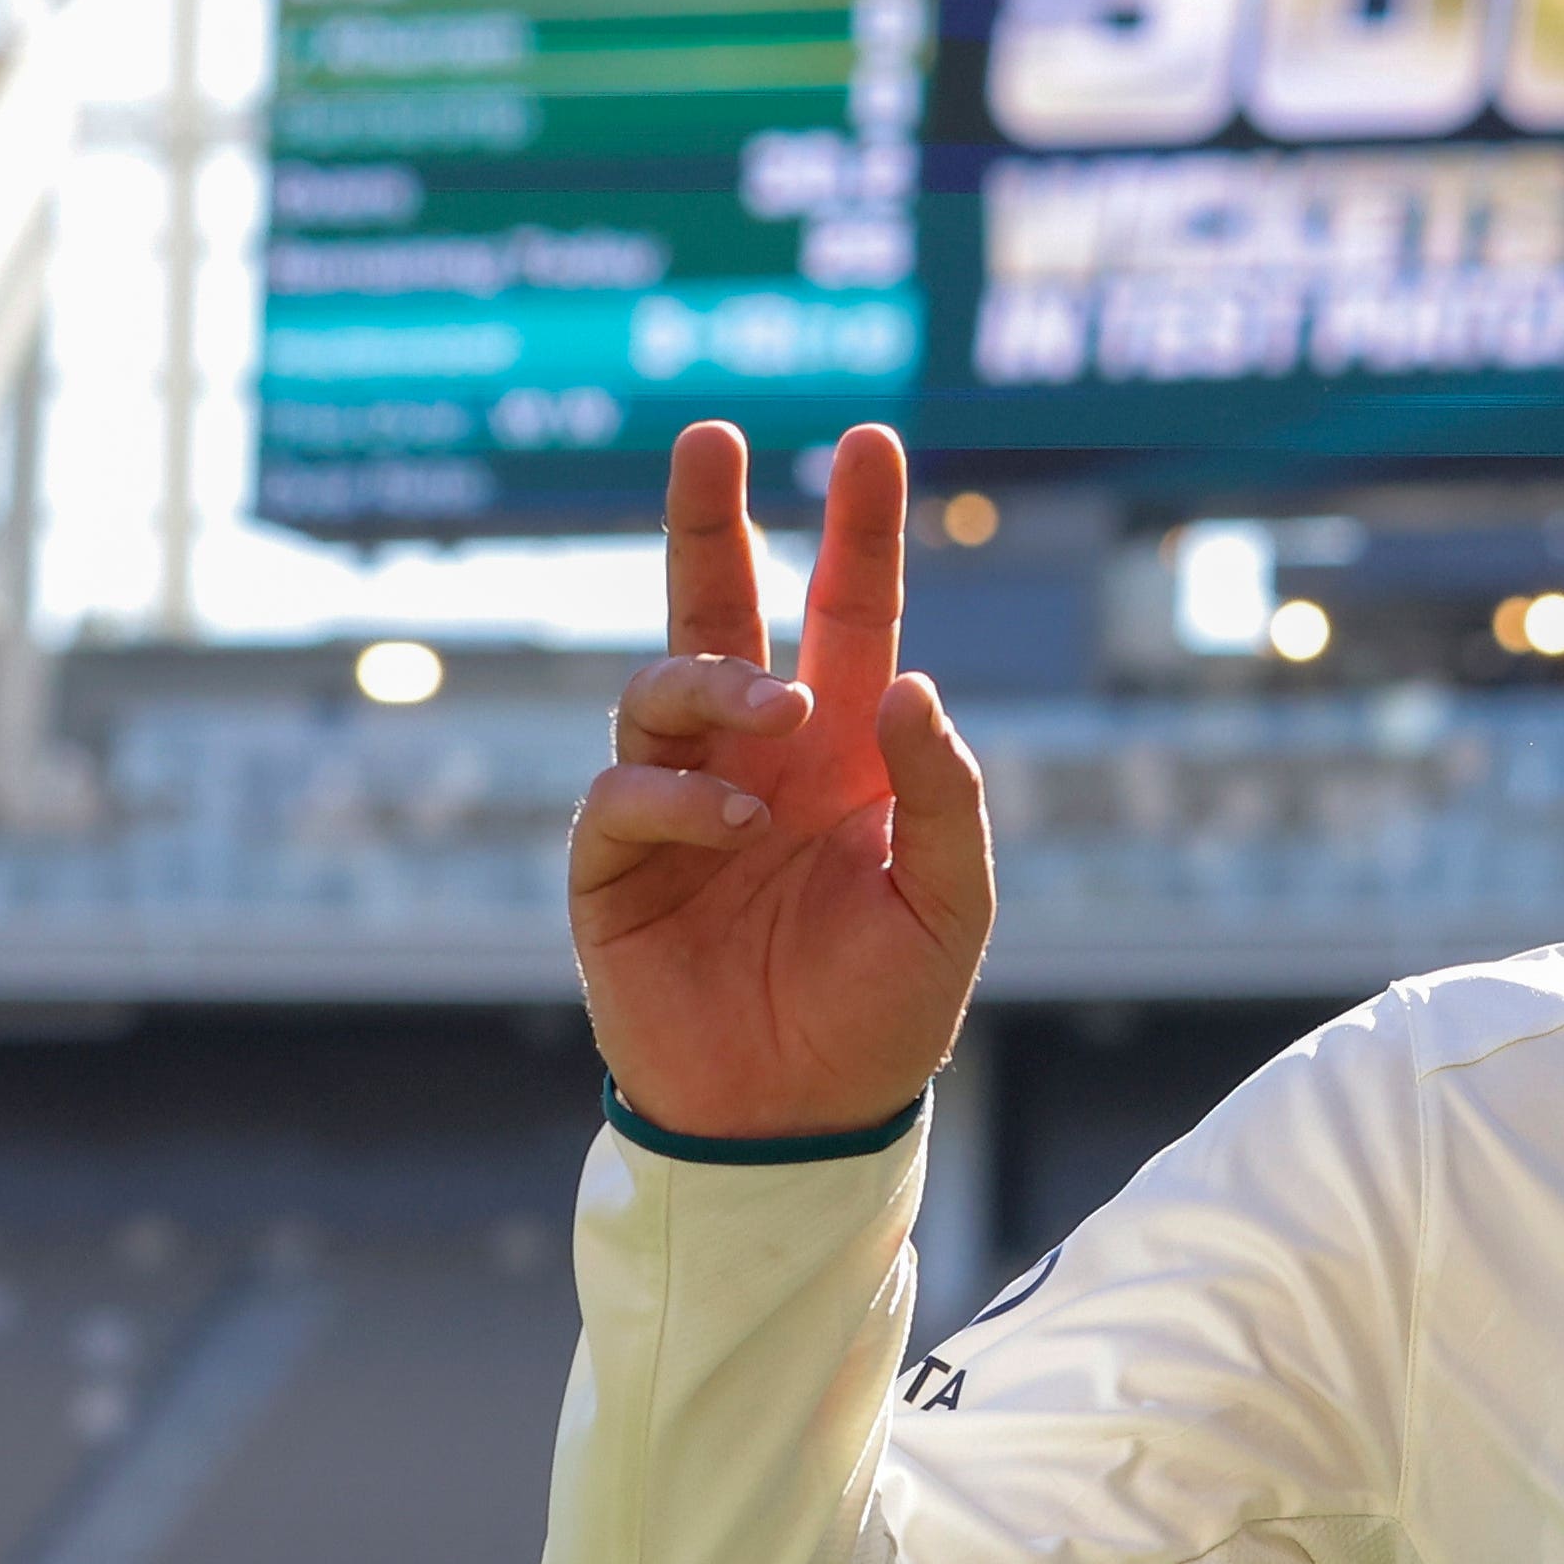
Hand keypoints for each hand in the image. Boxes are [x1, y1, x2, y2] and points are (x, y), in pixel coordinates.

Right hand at [570, 421, 991, 1141]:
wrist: (804, 1124)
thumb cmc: (882, 1015)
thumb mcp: (949, 903)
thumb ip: (942, 794)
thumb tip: (911, 683)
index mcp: (842, 755)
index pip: (849, 616)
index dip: (857, 531)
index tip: (869, 440)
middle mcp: (753, 759)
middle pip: (720, 611)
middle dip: (709, 522)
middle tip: (712, 439)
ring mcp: (676, 806)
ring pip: (662, 687)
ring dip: (717, 681)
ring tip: (779, 713)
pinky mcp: (614, 869)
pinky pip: (625, 794)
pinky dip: (677, 793)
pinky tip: (731, 818)